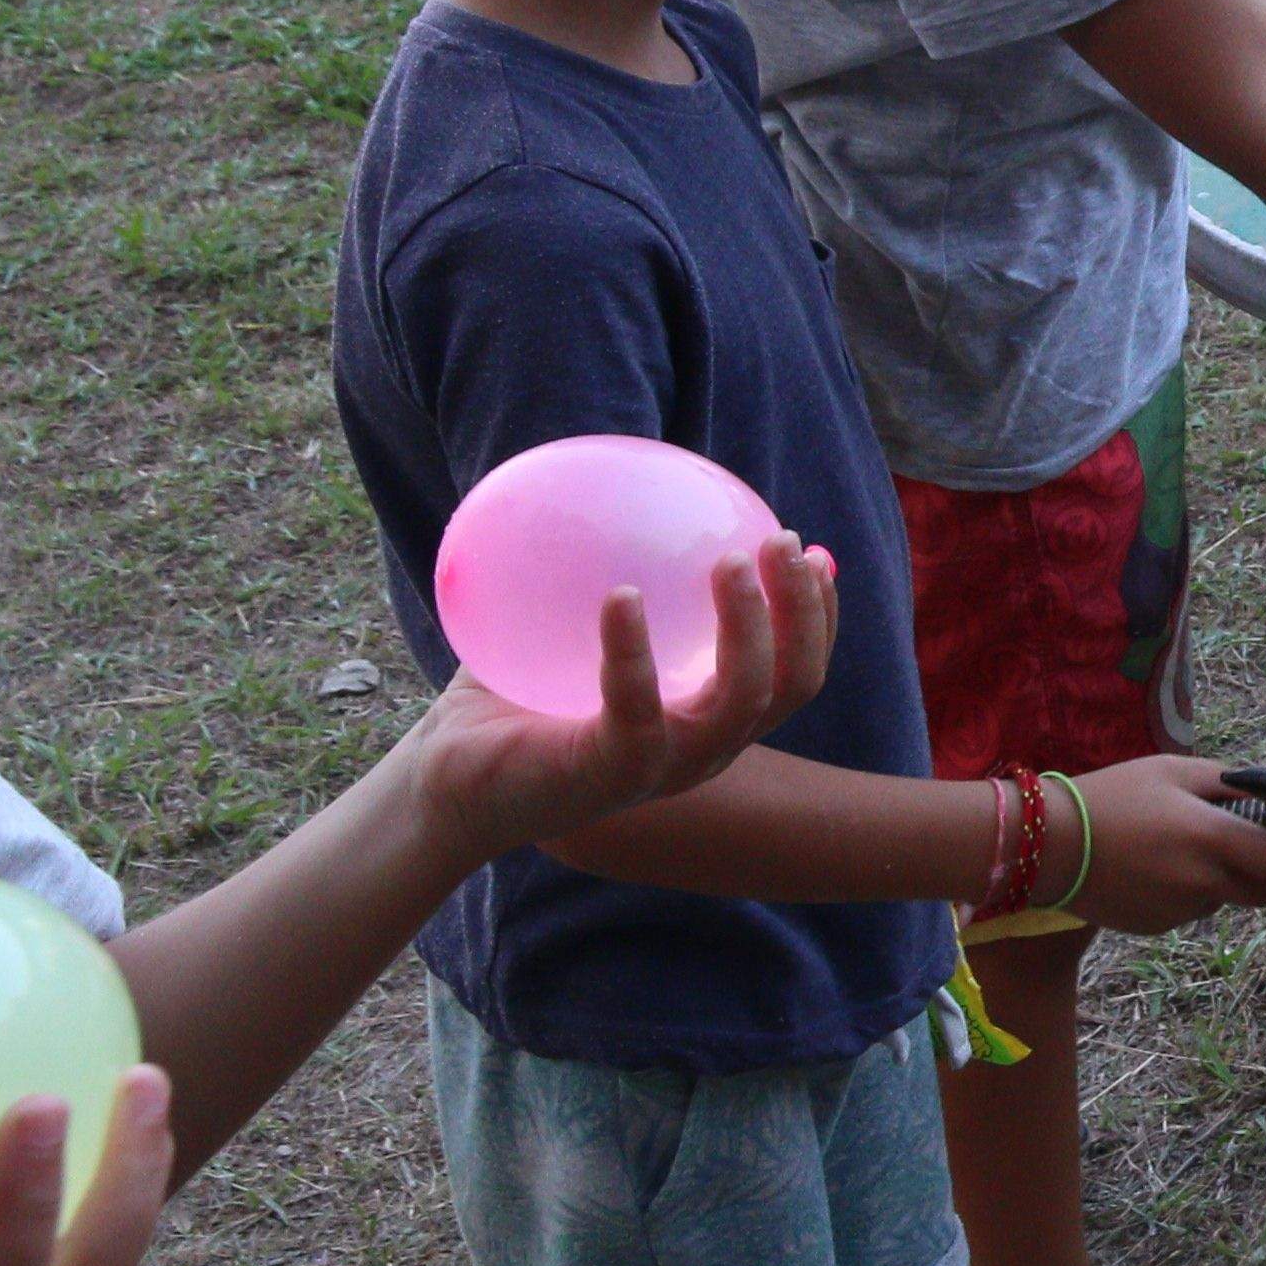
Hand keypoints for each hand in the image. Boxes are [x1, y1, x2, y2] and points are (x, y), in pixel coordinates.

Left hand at [392, 534, 838, 870]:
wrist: (445, 783)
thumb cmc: (510, 701)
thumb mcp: (564, 629)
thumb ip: (604, 576)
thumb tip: (615, 482)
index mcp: (706, 719)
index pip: (793, 674)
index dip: (819, 617)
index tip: (814, 552)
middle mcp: (703, 749)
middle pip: (791, 685)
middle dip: (803, 612)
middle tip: (781, 541)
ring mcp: (662, 769)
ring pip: (741, 700)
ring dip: (748, 626)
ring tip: (728, 560)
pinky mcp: (611, 779)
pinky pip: (637, 711)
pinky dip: (633, 651)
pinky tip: (620, 596)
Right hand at [1055, 752, 1265, 928]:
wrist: (1049, 846)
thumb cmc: (1112, 797)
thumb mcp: (1174, 771)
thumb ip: (1227, 783)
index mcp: (1211, 838)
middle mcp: (1202, 882)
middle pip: (1265, 891)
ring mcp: (1180, 910)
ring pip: (1225, 897)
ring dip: (1225, 877)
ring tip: (1181, 843)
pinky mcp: (1159, 928)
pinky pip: (1192, 908)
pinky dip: (1189, 890)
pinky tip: (1155, 865)